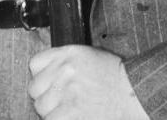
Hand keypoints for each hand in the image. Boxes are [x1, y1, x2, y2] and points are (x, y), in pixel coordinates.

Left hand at [28, 46, 149, 119]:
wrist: (132, 93)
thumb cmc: (113, 76)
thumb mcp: (88, 56)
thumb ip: (64, 62)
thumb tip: (46, 75)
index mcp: (67, 53)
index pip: (34, 64)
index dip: (40, 77)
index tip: (47, 85)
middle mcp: (64, 70)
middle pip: (35, 88)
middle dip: (45, 97)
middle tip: (58, 103)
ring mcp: (67, 91)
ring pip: (41, 107)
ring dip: (50, 112)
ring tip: (66, 111)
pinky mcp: (72, 111)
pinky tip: (68, 117)